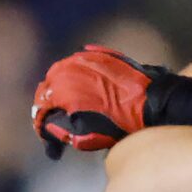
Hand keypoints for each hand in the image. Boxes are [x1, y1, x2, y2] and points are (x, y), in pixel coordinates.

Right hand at [30, 47, 163, 156]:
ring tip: (71, 101)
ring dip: (62, 86)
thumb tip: (48, 127)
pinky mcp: (100, 54)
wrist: (151, 102)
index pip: (39, 106)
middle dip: (50, 102)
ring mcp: (84, 58)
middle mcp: (68, 69)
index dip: (40, 122)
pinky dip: (79, 74)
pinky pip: (80, 62)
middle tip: (57, 116)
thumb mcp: (83, 137)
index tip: (45, 132)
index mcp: (60, 90)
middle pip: (47, 86)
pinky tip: (85, 86)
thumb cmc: (118, 122)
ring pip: (62, 71)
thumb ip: (58, 130)